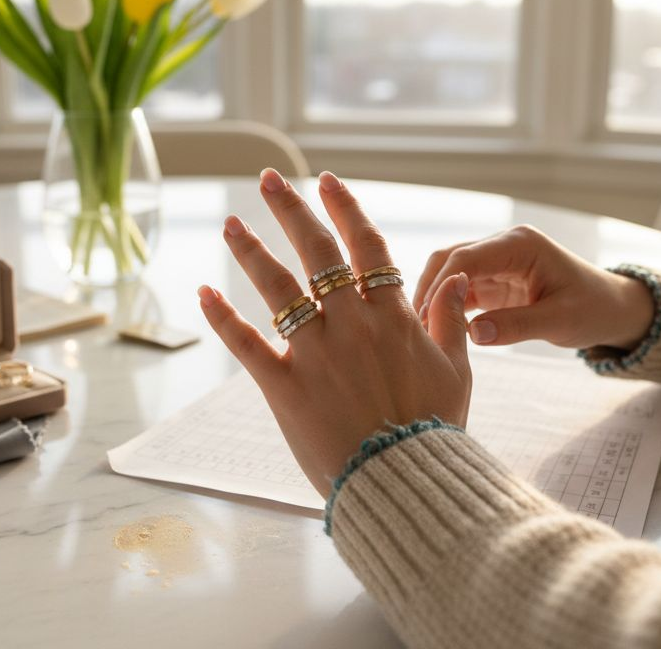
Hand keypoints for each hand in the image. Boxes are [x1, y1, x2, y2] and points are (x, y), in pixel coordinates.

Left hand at [198, 169, 472, 496]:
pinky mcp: (286, 386)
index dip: (346, 209)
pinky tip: (203, 294)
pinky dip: (223, 318)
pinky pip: (248, 344)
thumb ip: (451, 320)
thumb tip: (452, 279)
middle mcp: (353, 324)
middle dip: (291, 210)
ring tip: (230, 223)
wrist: (406, 482)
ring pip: (279, 288)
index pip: (367, 247)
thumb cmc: (434, 430)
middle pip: (318, 253)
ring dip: (252, 251)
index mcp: (393, 317)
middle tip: (268, 179)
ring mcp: (317, 353)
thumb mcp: (457, 371)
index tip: (328, 181)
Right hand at [412, 225, 654, 350]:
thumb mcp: (560, 321)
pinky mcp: (493, 281)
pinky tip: (436, 330)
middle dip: (429, 290)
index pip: (466, 258)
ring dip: (433, 300)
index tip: (425, 318)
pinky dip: (445, 307)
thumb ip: (516, 326)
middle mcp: (503, 246)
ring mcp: (496, 262)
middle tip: (414, 327)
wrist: (611, 309)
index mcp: (520, 245)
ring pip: (449, 274)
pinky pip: (460, 290)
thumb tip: (472, 334)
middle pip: (449, 260)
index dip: (441, 286)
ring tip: (420, 332)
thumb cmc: (593, 310)